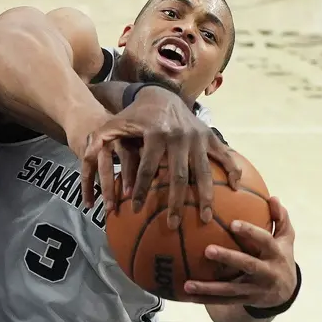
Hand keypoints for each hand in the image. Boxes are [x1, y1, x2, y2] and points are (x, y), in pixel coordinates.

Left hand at [80, 86, 240, 227]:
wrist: (160, 95)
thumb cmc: (133, 117)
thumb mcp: (113, 125)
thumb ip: (99, 140)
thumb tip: (85, 157)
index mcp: (155, 134)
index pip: (147, 168)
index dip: (140, 189)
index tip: (135, 209)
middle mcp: (179, 136)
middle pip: (177, 176)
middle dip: (175, 202)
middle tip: (172, 225)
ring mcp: (197, 137)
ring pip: (203, 171)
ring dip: (205, 196)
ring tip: (205, 218)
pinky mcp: (209, 136)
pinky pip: (224, 156)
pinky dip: (233, 170)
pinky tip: (236, 190)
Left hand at [183, 197, 297, 305]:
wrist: (286, 292)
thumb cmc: (280, 256)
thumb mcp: (286, 239)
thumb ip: (281, 219)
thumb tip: (273, 197)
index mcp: (276, 254)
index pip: (265, 241)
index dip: (251, 233)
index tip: (233, 224)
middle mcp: (267, 273)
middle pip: (248, 265)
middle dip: (228, 258)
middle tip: (207, 250)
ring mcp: (255, 289)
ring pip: (231, 290)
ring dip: (208, 288)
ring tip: (187, 284)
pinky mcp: (244, 300)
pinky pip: (223, 302)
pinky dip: (205, 300)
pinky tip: (187, 295)